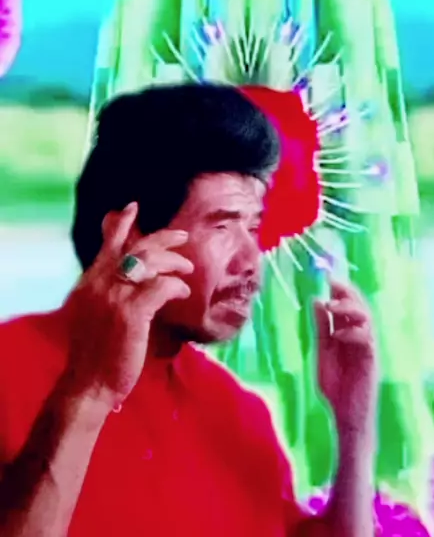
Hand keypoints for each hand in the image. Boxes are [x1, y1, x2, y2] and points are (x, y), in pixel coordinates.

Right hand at [63, 203, 192, 409]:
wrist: (88, 384)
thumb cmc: (94, 354)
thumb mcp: (92, 313)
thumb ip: (106, 291)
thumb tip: (132, 276)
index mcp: (89, 282)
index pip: (108, 244)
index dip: (122, 224)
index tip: (134, 207)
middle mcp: (100, 282)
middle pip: (137, 248)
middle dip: (163, 239)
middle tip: (183, 236)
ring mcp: (116, 296)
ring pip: (152, 263)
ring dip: (174, 263)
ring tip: (187, 270)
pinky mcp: (133, 312)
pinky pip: (162, 286)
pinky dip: (175, 286)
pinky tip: (182, 292)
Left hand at [314, 280, 377, 436]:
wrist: (345, 415)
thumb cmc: (336, 387)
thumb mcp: (323, 352)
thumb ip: (322, 328)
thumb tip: (317, 299)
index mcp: (348, 334)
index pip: (348, 305)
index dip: (341, 290)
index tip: (328, 276)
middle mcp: (360, 337)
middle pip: (360, 307)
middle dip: (348, 292)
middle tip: (333, 282)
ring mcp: (367, 348)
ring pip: (366, 319)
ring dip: (350, 308)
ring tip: (332, 305)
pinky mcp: (371, 361)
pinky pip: (367, 340)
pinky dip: (353, 333)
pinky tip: (339, 335)